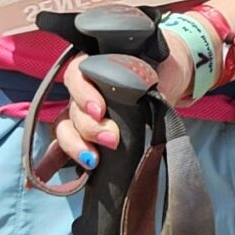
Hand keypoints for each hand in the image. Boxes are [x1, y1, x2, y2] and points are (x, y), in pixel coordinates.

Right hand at [53, 29, 193, 166]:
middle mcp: (85, 88)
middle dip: (89, 127)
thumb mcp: (162, 65)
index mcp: (97, 64)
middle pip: (72, 107)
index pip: (76, 73)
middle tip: (111, 139)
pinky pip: (69, 145)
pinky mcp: (88, 133)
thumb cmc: (161, 66)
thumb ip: (155, 78)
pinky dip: (68, 157)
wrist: (169, 79)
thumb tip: (155, 97)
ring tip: (93, 159)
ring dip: (77, 145)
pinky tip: (70, 170)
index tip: (100, 111)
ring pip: (65, 127)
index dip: (83, 94)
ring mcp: (83, 111)